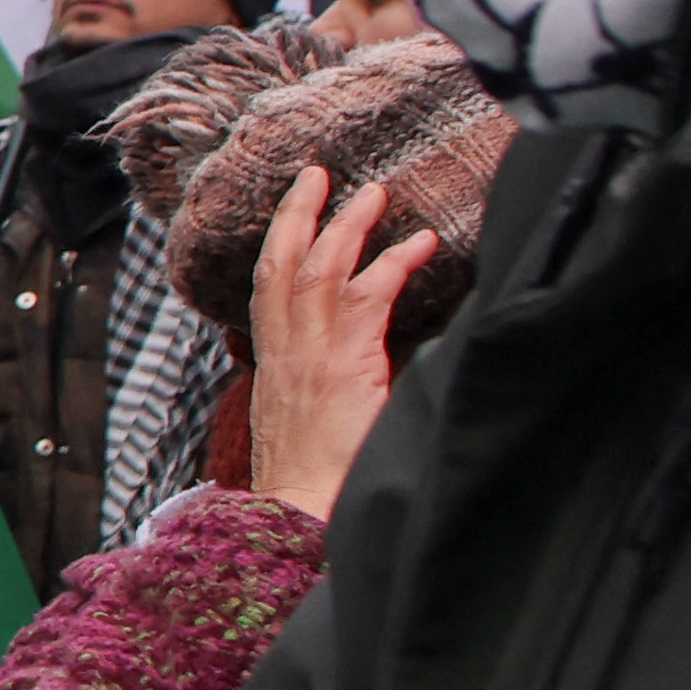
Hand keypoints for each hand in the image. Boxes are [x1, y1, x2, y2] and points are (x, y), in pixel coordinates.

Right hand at [234, 157, 434, 515]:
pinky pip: (365, 299)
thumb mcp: (314, 424)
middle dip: (297, 214)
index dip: (281, 243)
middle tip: (317, 172)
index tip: (299, 210)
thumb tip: (360, 367)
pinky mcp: (342, 367)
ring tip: (376, 192)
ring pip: (317, 271)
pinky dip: (393, 265)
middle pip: (280, 265)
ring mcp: (311, 357)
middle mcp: (285, 353)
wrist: (302, 517)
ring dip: (346, 224)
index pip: (269, 288)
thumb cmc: (315, 484)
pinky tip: (422, 244)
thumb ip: (331, 385)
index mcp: (275, 363)